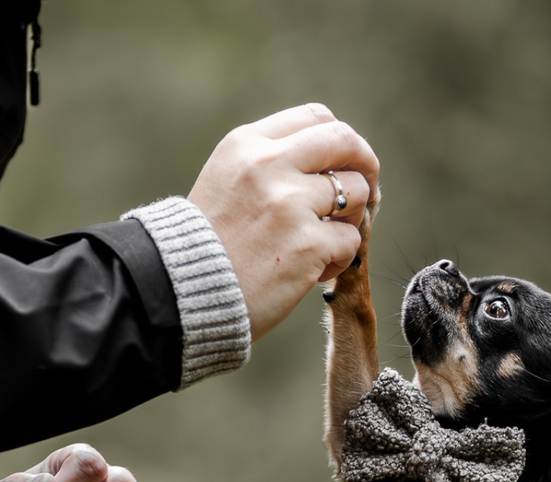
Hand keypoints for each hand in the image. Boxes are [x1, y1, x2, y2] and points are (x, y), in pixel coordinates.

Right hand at [188, 103, 379, 341]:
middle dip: (365, 164)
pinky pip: (351, 240)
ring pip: (356, 193)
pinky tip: (314, 272)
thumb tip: (332, 163)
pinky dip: (340, 258)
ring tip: (326, 242)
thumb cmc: (206, 247)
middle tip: (367, 191)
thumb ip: (269, 164)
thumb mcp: (225, 183)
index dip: (339, 141)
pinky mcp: (307, 245)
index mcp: (248, 145)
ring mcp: (290, 204)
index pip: (316, 118)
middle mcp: (270, 166)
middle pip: (345, 142)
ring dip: (352, 219)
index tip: (343, 164)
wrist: (183, 295)